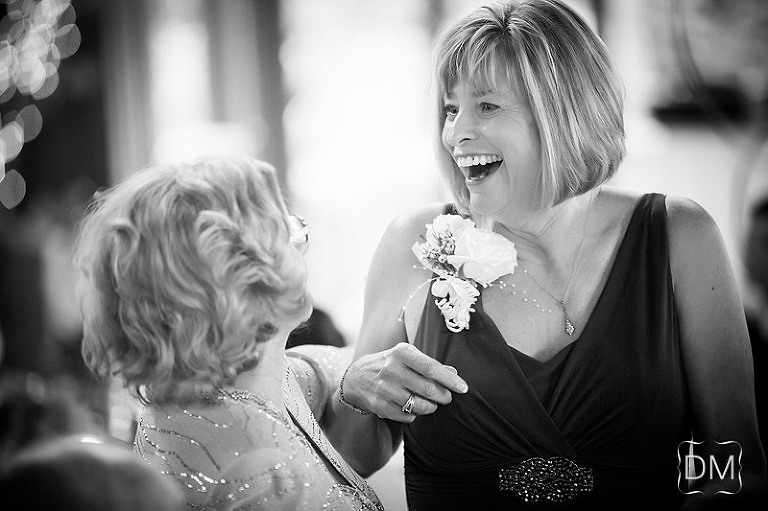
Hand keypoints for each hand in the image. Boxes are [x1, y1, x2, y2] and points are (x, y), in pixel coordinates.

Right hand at [341, 343, 468, 421]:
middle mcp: (391, 369)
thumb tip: (454, 374)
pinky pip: (407, 416)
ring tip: (431, 403)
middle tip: (446, 398)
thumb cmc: (390, 365)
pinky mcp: (379, 405)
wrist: (356, 378)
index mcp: (401, 353)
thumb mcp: (407, 357)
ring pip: (418, 405)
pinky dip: (414, 415)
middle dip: (443, 396)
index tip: (463, 388)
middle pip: (427, 389)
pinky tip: (412, 408)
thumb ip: (429, 365)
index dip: (450, 380)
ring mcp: (384, 388)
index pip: (431, 367)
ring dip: (430, 407)